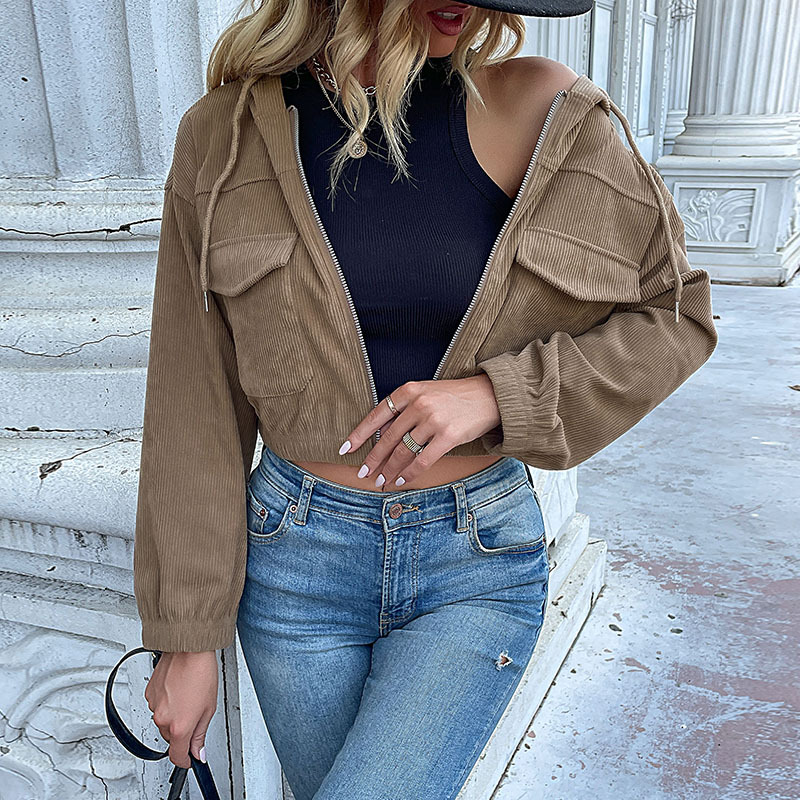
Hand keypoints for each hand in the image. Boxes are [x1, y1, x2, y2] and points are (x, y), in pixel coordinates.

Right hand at [145, 650, 218, 768]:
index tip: (190, 759)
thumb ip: (201, 734)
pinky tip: (178, 688)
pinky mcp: (149, 694)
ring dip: (174, 714)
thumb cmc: (201, 673)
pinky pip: (158, 706)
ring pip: (164, 721)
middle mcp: (163, 719)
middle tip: (195, 713)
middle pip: (171, 737)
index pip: (177, 756)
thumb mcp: (209, 708)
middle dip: (182, 731)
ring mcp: (154, 706)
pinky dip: (167, 702)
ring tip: (188, 695)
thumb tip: (198, 752)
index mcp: (179, 726)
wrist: (188, 650)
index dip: (185, 760)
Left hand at [339, 375, 500, 488]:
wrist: (489, 396)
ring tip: (381, 481)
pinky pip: (423, 460)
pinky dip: (409, 473)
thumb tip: (380, 436)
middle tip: (364, 473)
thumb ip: (404, 409)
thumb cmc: (454, 396)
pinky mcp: (448, 436)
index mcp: (409, 391)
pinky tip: (400, 480)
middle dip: (373, 459)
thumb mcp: (425, 392)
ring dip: (389, 469)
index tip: (346, 449)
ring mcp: (433, 420)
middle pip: (388, 438)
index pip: (377, 415)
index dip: (359, 434)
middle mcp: (419, 404)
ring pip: (403, 451)